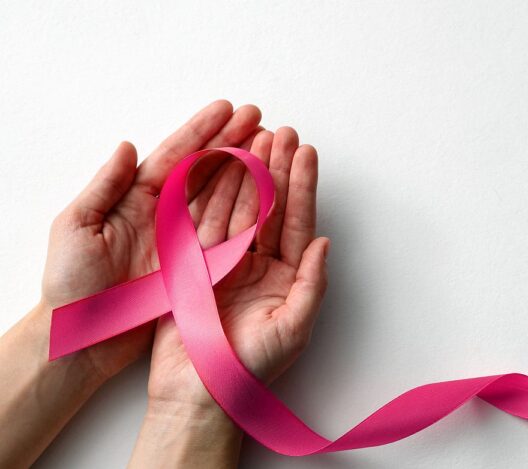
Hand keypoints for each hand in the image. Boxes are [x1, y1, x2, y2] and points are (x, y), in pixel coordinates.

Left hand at [41, 100, 264, 380]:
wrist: (82, 335)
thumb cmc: (71, 283)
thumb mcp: (76, 227)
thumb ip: (104, 186)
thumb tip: (128, 146)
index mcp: (136, 198)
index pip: (175, 155)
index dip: (202, 130)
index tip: (228, 109)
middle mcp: (164, 213)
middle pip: (205, 168)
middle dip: (232, 140)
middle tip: (259, 118)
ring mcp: (183, 237)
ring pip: (220, 195)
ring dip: (245, 168)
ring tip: (269, 145)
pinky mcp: (196, 264)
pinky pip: (226, 232)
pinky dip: (247, 210)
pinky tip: (266, 191)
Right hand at [146, 126, 329, 405]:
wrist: (199, 392)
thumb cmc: (250, 367)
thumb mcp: (293, 329)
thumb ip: (312, 285)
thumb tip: (326, 242)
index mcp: (286, 276)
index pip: (297, 221)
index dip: (302, 185)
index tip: (306, 152)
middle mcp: (258, 264)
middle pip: (269, 206)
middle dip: (276, 168)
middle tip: (281, 132)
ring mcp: (226, 261)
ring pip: (238, 207)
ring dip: (246, 173)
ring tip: (253, 137)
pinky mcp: (194, 264)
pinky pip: (205, 221)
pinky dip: (212, 193)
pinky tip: (219, 166)